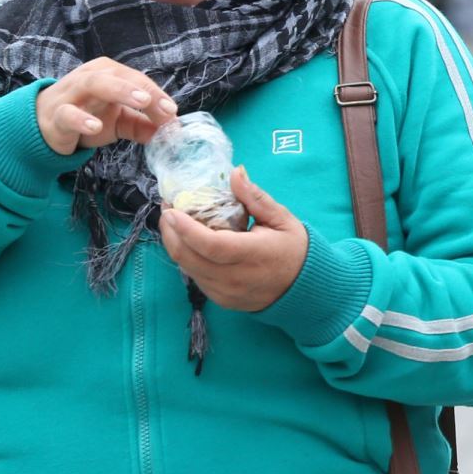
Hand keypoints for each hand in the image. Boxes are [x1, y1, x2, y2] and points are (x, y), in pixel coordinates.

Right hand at [34, 58, 177, 154]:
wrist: (45, 126)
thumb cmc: (86, 115)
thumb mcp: (120, 121)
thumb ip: (144, 125)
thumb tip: (172, 133)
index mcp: (108, 74)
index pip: (136, 79)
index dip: (156, 94)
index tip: (172, 112)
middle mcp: (90, 77)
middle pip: (118, 75)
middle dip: (142, 87)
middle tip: (161, 104)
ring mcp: (71, 93)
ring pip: (93, 83)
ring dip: (119, 90)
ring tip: (141, 102)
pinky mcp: (56, 114)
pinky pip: (68, 113)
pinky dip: (81, 119)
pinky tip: (96, 127)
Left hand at [158, 165, 308, 311]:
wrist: (305, 287)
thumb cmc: (295, 249)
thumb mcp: (281, 219)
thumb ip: (255, 197)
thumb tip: (235, 173)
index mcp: (253, 255)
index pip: (211, 245)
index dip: (186, 228)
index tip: (172, 210)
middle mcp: (236, 278)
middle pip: (190, 258)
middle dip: (171, 233)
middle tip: (167, 210)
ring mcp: (227, 292)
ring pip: (188, 269)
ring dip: (175, 245)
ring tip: (173, 223)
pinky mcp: (222, 300)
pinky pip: (196, 278)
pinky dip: (188, 258)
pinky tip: (189, 243)